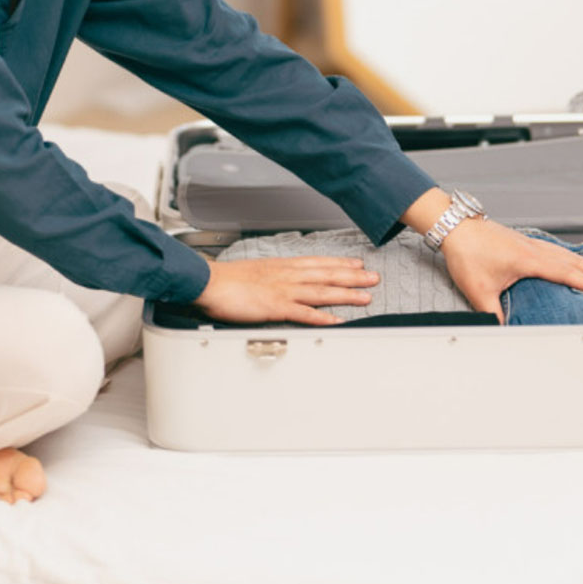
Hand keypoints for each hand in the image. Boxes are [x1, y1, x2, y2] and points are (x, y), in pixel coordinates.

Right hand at [192, 256, 379, 324]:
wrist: (209, 281)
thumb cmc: (227, 279)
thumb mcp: (254, 271)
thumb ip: (272, 276)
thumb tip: (281, 281)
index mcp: (282, 266)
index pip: (318, 263)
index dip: (340, 264)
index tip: (357, 265)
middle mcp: (287, 276)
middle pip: (326, 275)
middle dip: (353, 277)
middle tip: (374, 278)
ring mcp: (283, 291)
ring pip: (322, 291)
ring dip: (346, 294)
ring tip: (366, 297)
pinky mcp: (275, 307)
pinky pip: (304, 313)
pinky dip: (323, 317)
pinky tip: (337, 321)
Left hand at [440, 218, 582, 320]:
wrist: (455, 226)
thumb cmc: (467, 253)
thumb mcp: (479, 290)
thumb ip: (493, 313)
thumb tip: (504, 330)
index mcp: (528, 260)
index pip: (565, 273)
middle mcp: (533, 249)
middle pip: (571, 261)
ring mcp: (528, 242)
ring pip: (563, 252)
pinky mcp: (520, 240)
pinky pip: (552, 248)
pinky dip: (567, 254)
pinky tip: (568, 257)